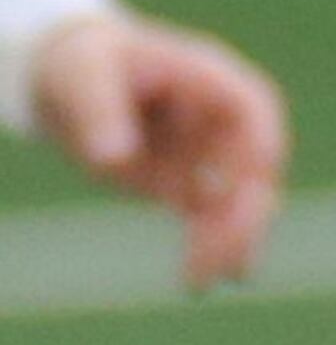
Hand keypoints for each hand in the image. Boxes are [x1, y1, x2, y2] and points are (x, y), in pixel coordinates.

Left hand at [30, 12, 289, 290]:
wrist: (68, 78)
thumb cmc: (83, 63)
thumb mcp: (85, 76)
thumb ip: (101, 112)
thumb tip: (114, 161)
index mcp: (211, 78)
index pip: (253, 111)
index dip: (258, 145)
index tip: (252, 181)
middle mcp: (221, 119)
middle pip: (253, 167)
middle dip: (244, 211)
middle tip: (229, 254)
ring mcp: (207, 153)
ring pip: (238, 201)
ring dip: (231, 240)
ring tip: (207, 280)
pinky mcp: (187, 183)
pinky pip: (210, 220)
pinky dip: (210, 248)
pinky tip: (201, 280)